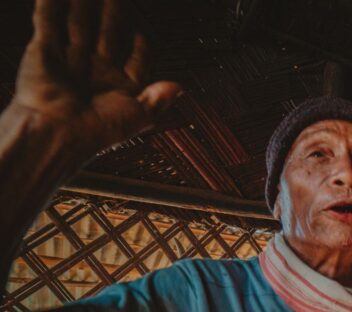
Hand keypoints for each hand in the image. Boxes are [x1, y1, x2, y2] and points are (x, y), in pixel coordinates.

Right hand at [11, 0, 181, 158]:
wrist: (56, 132)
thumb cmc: (96, 131)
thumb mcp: (139, 116)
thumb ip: (158, 99)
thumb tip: (179, 88)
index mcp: (119, 86)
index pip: (135, 59)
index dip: (141, 46)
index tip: (142, 33)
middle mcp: (95, 71)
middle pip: (108, 34)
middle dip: (114, 15)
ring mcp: (71, 59)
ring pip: (80, 23)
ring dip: (84, 4)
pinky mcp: (45, 51)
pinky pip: (48, 21)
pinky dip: (51, 6)